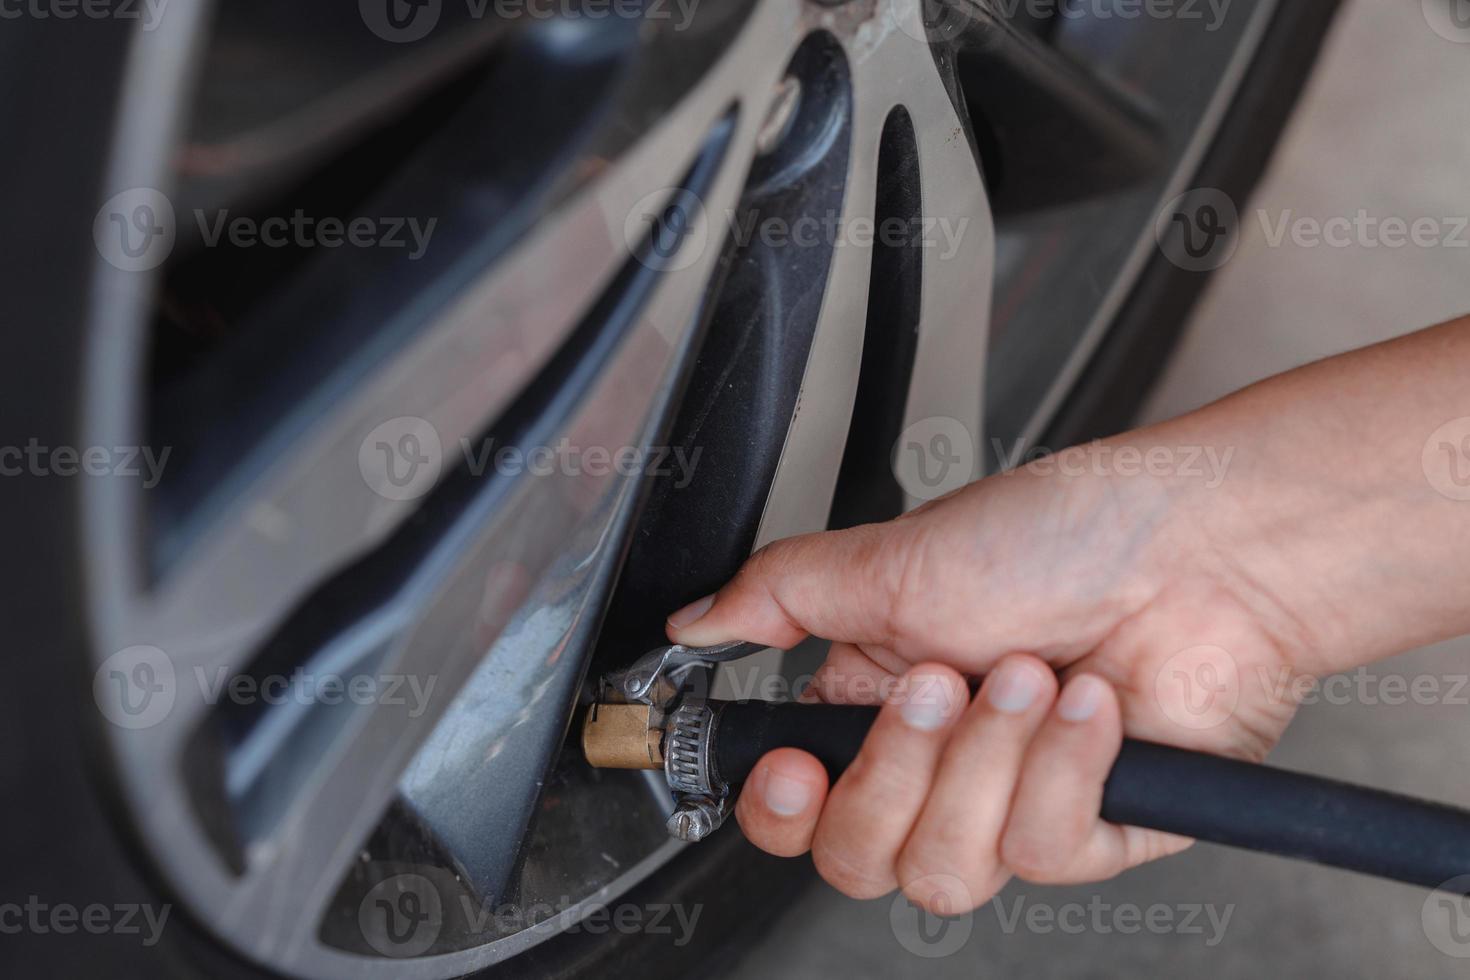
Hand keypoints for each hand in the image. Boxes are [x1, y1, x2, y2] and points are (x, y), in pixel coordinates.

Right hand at [663, 453, 1305, 911]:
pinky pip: (1044, 850)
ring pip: (947, 867)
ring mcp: (1017, 804)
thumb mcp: (892, 558)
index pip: (800, 808)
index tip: (791, 767)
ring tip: (1031, 676)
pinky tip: (1093, 705)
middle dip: (897, 771)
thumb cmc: (1066, 534)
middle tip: (940, 684)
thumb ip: (777, 597)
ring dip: (987, 761)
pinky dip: (1065, 765)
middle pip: (861, 856)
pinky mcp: (1098, 832)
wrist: (1203, 546)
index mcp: (878, 704)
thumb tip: (692, 623)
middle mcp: (942, 767)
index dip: (782, 807)